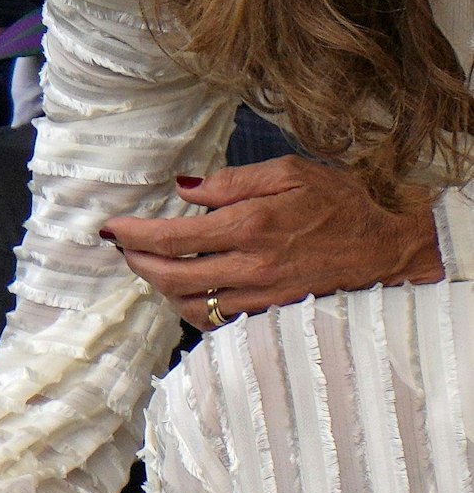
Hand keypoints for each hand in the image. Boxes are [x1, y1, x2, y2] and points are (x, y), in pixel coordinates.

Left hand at [102, 156, 444, 329]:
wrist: (381, 251)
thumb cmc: (339, 206)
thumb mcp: (292, 173)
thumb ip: (234, 181)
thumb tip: (185, 190)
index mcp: (251, 225)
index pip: (173, 237)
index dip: (134, 235)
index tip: (112, 229)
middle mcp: (249, 266)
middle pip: (169, 276)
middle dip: (137, 263)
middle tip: (123, 248)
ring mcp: (256, 296)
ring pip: (185, 303)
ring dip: (158, 287)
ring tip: (149, 265)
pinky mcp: (263, 314)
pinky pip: (211, 319)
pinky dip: (188, 306)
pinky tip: (182, 288)